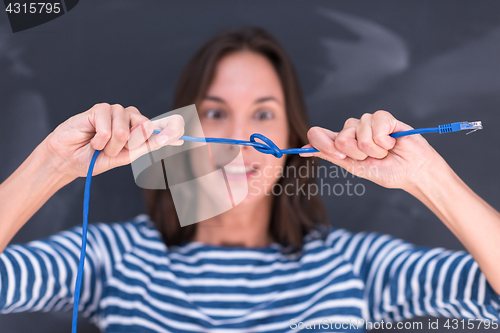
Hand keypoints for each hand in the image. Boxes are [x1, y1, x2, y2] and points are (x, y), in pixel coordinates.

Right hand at [43, 103, 184, 178]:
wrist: (69, 160)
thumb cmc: (95, 158)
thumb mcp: (124, 157)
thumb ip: (144, 147)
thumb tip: (167, 139)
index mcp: (137, 129)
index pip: (157, 126)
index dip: (170, 130)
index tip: (180, 137)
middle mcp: (129, 118)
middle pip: (145, 126)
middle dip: (130, 145)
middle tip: (113, 150)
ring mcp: (115, 111)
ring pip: (125, 130)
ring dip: (111, 146)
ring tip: (99, 146)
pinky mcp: (100, 109)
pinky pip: (108, 128)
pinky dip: (100, 140)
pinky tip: (92, 140)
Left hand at [301, 110, 441, 189]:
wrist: (412, 172)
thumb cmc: (386, 171)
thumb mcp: (355, 167)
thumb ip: (331, 156)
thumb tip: (302, 151)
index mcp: (341, 143)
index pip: (318, 134)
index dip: (320, 143)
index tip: (336, 155)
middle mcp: (352, 130)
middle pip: (340, 136)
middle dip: (357, 153)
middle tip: (372, 158)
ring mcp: (367, 122)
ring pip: (359, 132)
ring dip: (374, 149)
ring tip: (385, 151)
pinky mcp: (383, 117)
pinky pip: (375, 125)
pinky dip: (384, 140)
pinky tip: (392, 142)